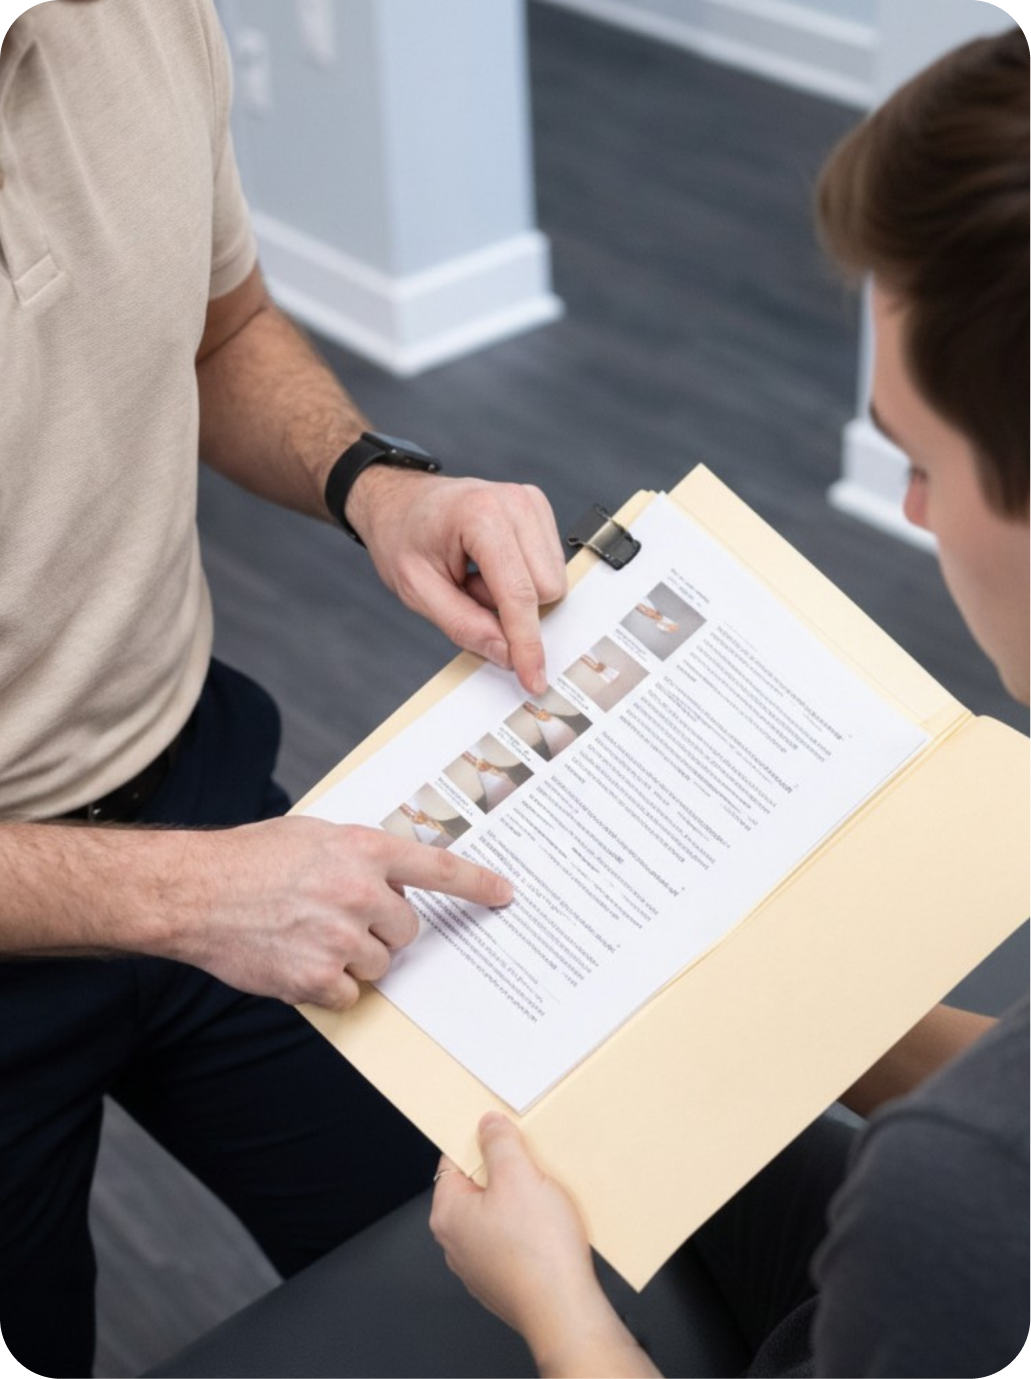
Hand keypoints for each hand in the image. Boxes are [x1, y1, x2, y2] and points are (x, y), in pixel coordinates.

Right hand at [163, 816, 512, 1008]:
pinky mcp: (316, 977)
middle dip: (383, 930)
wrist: (194, 891)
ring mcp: (340, 938)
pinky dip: (328, 988)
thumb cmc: (251, 858)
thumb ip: (361, 855)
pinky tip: (298, 963)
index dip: (477, 884)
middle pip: (407, 929)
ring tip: (310, 936)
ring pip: (380, 965)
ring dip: (356, 959)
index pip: (439, 869)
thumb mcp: (317, 835)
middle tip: (342, 918)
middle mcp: (360, 893)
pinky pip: (349, 995)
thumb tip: (395, 877)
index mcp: (365, 850)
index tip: (505, 895)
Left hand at [347, 469, 566, 694]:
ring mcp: (531, 502)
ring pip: (554, 582)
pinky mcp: (538, 510)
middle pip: (547, 590)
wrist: (399, 500)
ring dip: (517, 595)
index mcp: (481, 515)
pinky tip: (490, 567)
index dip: (527, 643)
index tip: (534, 678)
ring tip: (476, 577)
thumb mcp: (417, 590)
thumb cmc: (402, 538)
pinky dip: (522, 580)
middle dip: (512, 610)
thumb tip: (507, 655)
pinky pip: (550, 568)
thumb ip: (463, 625)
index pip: (518, 593)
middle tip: (468, 592)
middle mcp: (515, 502)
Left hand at [430, 1113, 636, 1374]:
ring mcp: (479, 1266)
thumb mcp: (519, 1175)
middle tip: (530, 1165)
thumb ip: (499, 1143)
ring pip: (496, 1215)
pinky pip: (512, 1241)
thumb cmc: (539, 1252)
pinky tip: (551, 1227)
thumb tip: (487, 1125)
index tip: (499, 1133)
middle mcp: (456, 1244)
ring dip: (520, 1201)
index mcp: (448, 1214)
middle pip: (476, 1189)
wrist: (565, 1311)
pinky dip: (528, 1229)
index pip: (453, 1162)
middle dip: (504, 1173)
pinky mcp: (504, 1281)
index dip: (477, 1143)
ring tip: (546, 1197)